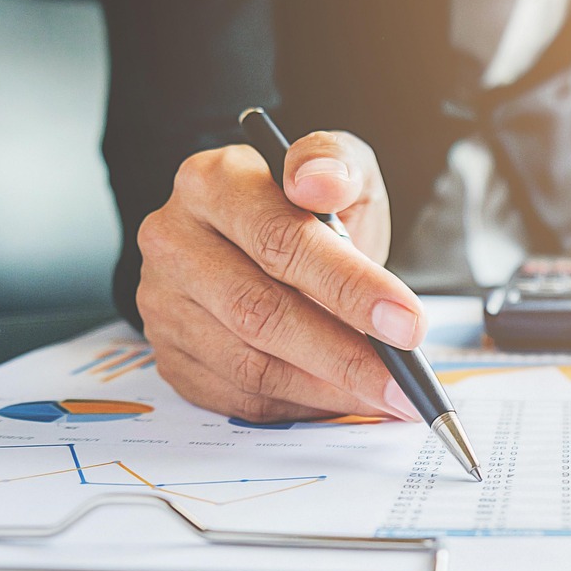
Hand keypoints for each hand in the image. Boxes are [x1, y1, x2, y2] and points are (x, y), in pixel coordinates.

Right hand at [136, 131, 426, 423]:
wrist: (269, 245)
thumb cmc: (309, 210)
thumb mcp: (339, 170)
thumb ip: (337, 165)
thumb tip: (319, 180)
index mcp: (213, 181)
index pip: (280, 238)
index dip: (349, 285)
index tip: (407, 322)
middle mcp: (174, 240)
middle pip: (260, 310)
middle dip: (345, 353)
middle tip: (402, 378)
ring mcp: (164, 303)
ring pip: (250, 364)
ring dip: (327, 388)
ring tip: (385, 394)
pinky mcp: (171, 354)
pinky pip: (238, 397)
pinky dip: (299, 405)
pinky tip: (342, 399)